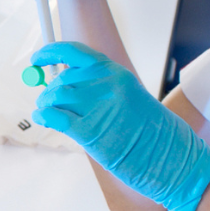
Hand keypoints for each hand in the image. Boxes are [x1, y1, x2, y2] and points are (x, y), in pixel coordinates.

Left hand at [31, 42, 209, 210]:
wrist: (171, 157)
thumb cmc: (151, 133)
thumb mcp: (129, 99)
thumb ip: (100, 89)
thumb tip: (65, 85)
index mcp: (117, 74)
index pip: (76, 54)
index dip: (52, 53)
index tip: (38, 58)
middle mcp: (107, 86)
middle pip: (62, 79)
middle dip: (50, 89)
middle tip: (46, 100)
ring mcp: (99, 108)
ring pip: (56, 97)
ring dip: (46, 103)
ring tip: (45, 111)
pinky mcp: (91, 132)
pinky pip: (55, 118)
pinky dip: (43, 116)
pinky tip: (41, 118)